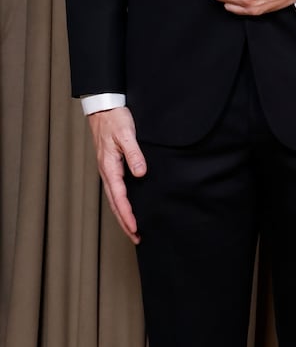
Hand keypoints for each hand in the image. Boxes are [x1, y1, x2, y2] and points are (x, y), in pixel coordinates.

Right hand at [87, 107, 145, 243]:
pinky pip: (116, 190)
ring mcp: (108, 170)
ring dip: (123, 214)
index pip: (119, 197)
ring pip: (115, 198)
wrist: (104, 109)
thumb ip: (134, 154)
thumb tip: (141, 173)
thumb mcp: (126, 135)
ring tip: (133, 229)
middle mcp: (107, 172)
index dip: (128, 214)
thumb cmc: (114, 120)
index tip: (136, 227)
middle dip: (125, 222)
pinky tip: (129, 205)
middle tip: (136, 237)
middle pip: (115, 204)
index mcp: (110, 167)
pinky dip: (122, 202)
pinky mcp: (112, 166)